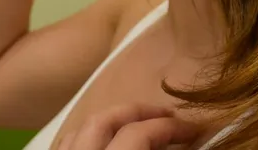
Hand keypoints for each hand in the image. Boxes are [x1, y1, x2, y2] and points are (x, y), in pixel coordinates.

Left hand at [56, 104, 202, 149]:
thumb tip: (180, 144)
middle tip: (167, 117)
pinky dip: (85, 137)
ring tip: (137, 126)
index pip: (137, 134)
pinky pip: (65, 145)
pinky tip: (104, 143)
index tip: (192, 130)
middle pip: (102, 121)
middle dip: (137, 112)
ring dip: (110, 121)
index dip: (169, 127)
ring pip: (78, 129)